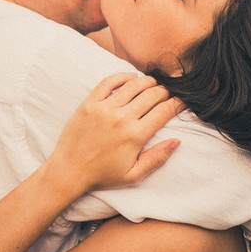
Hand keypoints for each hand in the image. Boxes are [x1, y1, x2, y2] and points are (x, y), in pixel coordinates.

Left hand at [47, 73, 182, 193]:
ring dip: (147, 82)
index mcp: (135, 136)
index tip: (181, 101)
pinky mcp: (89, 103)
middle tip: (168, 93)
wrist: (69, 170)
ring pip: (133, 85)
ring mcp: (104, 109)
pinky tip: (131, 77)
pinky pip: (108, 82)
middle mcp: (121, 118)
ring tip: (153, 84)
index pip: (164, 111)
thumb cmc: (102, 175)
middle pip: (152, 95)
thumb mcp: (134, 174)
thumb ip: (157, 158)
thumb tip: (176, 141)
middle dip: (165, 91)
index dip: (177, 103)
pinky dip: (122, 76)